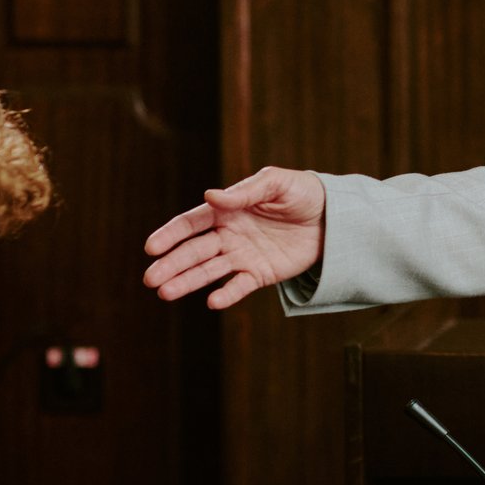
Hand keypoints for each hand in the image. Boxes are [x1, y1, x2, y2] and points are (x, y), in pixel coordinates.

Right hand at [141, 165, 328, 308]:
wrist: (334, 216)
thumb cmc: (303, 193)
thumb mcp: (276, 184)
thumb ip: (245, 192)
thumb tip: (211, 196)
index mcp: (227, 210)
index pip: (191, 223)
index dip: (170, 235)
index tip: (152, 247)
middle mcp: (229, 234)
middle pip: (194, 251)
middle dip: (171, 264)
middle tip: (150, 279)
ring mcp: (243, 255)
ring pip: (209, 271)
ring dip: (187, 282)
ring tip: (165, 293)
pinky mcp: (260, 273)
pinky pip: (239, 286)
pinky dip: (226, 294)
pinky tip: (212, 301)